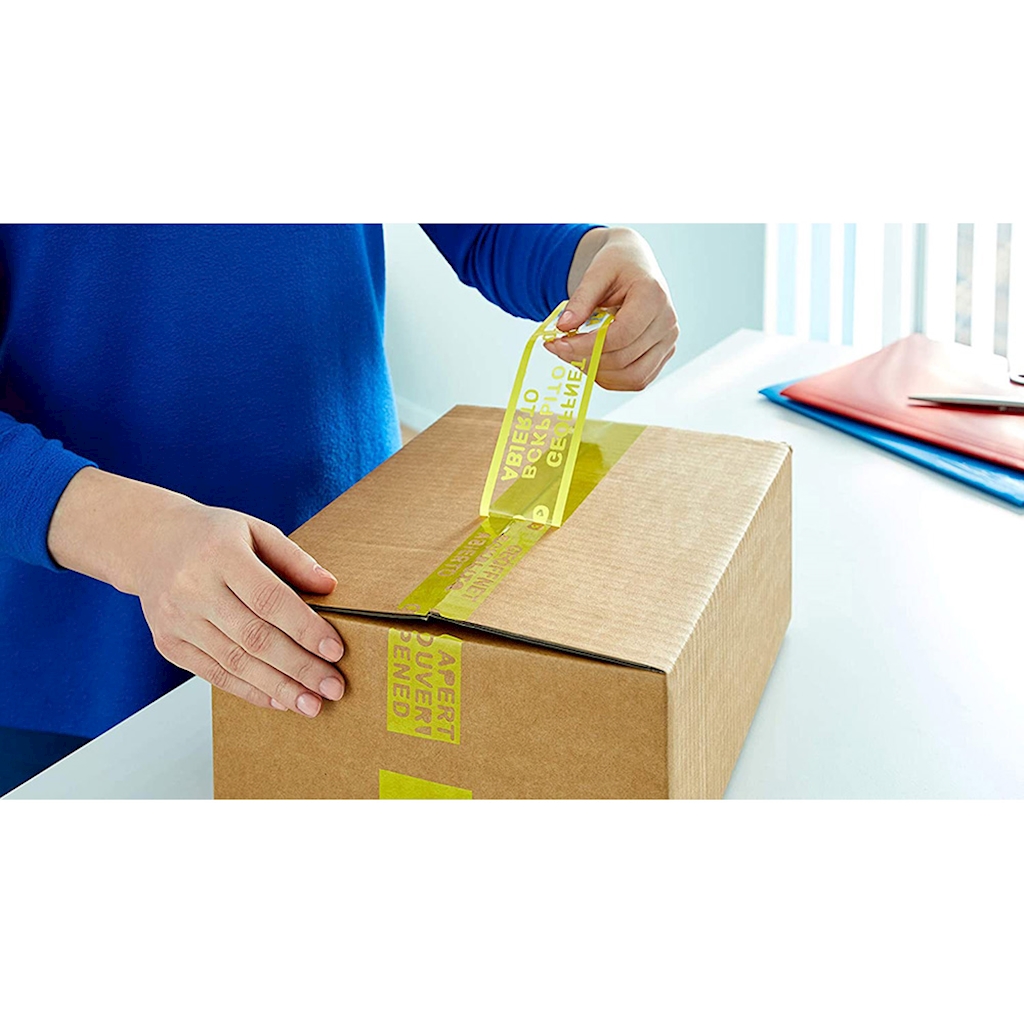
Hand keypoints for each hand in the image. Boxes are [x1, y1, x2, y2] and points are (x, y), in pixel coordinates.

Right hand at [48, 467, 345, 717]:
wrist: (150, 542)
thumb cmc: (212, 536)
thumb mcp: (255, 531)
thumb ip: (294, 559)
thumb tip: (330, 587)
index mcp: (219, 554)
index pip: (269, 599)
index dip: (305, 628)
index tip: (336, 651)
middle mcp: (192, 588)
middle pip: (254, 637)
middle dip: (299, 668)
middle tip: (333, 688)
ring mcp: (176, 619)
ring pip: (235, 662)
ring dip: (278, 687)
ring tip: (312, 704)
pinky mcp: (168, 643)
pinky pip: (213, 674)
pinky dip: (249, 691)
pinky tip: (279, 700)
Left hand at [545, 226, 678, 390]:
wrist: (635, 264)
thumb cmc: (618, 265)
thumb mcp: (596, 272)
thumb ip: (580, 300)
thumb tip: (562, 328)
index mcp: (654, 296)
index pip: (621, 335)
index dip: (586, 345)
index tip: (558, 343)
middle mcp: (668, 322)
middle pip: (624, 359)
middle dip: (585, 359)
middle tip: (558, 349)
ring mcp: (669, 342)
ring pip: (633, 377)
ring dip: (598, 373)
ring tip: (574, 356)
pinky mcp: (664, 355)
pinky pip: (637, 380)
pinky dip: (611, 378)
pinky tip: (591, 362)